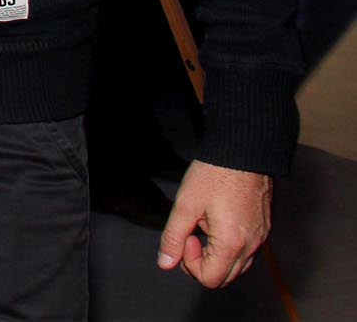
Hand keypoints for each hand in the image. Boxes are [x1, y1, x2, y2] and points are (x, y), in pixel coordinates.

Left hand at [156, 159, 271, 286]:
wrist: (243, 151)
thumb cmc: (213, 175)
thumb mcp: (185, 205)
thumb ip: (173, 237)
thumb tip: (165, 264)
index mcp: (233, 243)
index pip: (210, 279)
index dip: (189, 263)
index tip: (187, 236)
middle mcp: (252, 246)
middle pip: (225, 278)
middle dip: (202, 263)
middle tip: (191, 234)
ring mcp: (261, 238)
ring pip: (237, 267)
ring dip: (216, 256)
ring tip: (204, 226)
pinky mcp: (264, 228)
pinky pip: (247, 252)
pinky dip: (229, 248)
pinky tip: (217, 223)